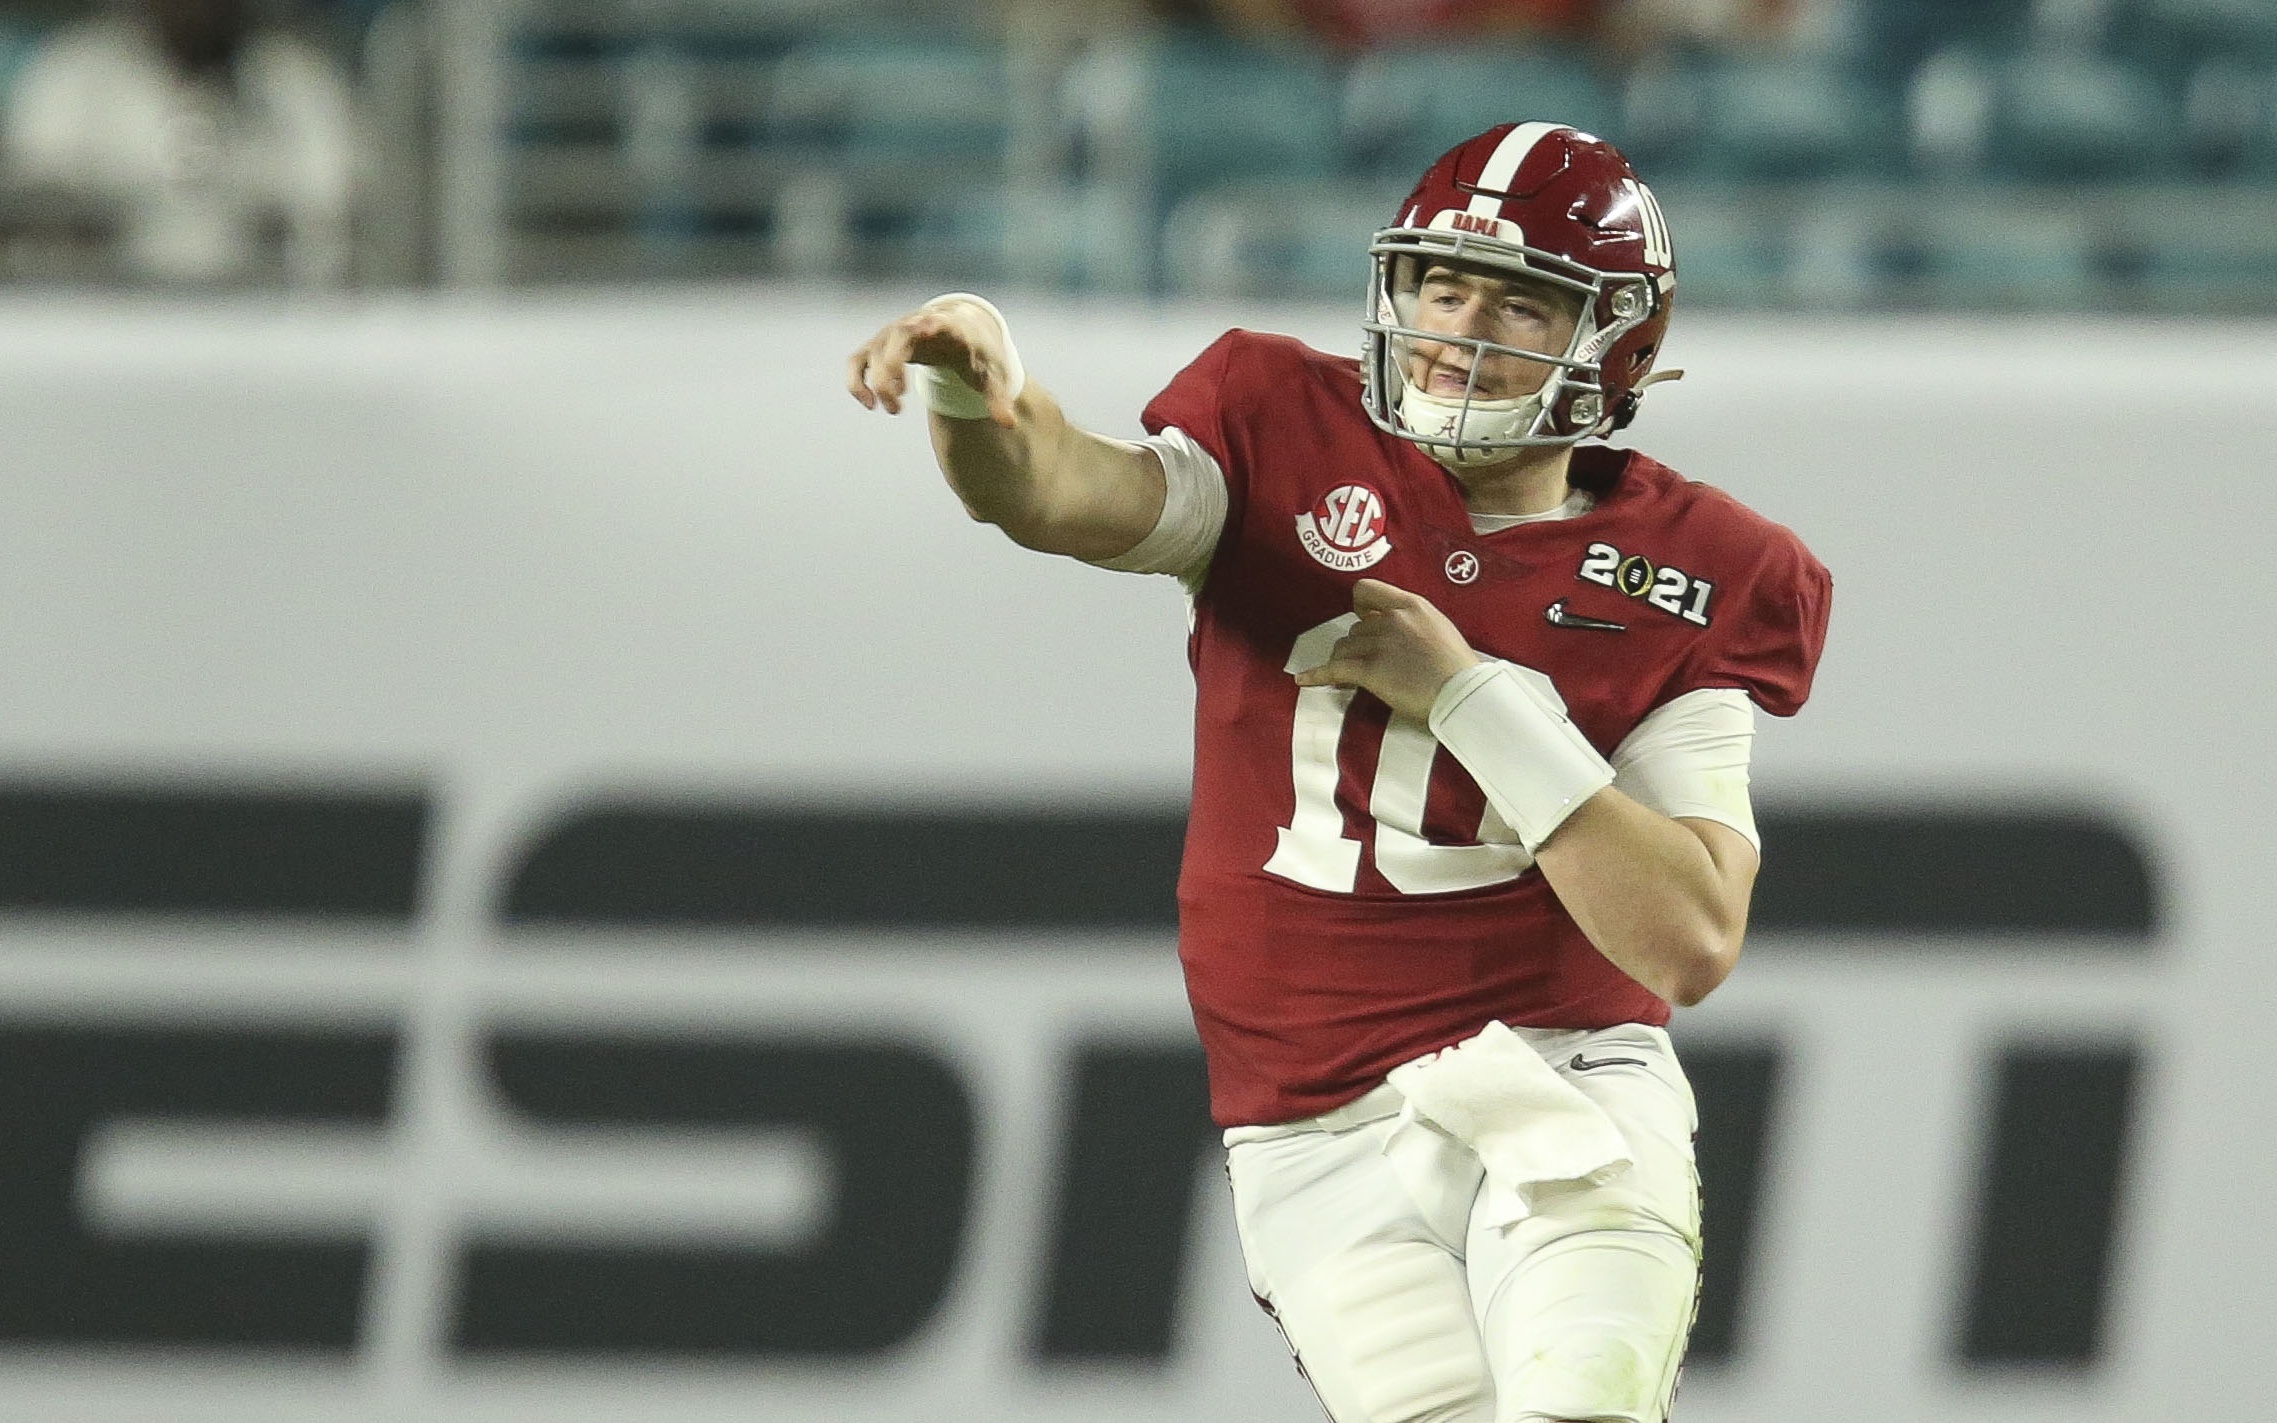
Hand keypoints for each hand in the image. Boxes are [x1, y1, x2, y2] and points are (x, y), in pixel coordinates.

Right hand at [845, 298, 1018, 426]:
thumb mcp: (989, 374)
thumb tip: (1009, 424)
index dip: (928, 323)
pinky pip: (857, 363)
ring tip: (897, 409)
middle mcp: (913, 326)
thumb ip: (997, 397)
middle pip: (896, 339)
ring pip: (873, 353)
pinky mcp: (878, 349)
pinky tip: (871, 405)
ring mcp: (892, 336)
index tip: (924, 326)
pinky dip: (857, 383)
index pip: (934, 320)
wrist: (956, 334)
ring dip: (879, 382)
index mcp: (945, 326)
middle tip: (898, 403)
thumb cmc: (974, 354)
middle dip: (891, 369)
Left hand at [1293, 578, 1481, 720]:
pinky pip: (1333, 669)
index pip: (1367, 590)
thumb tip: (1400, 635)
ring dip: (1343, 663)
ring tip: (1348, 679)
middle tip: (1363, 665)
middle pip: (1354, 629)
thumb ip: (1415, 624)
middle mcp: (1392, 619)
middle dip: (1356, 648)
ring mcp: (1379, 644)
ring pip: (1343, 648)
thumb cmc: (1459, 669)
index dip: (1358, 605)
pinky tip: (1304, 680)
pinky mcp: (1370, 670)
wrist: (1464, 693)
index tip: (1360, 617)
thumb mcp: (1440, 630)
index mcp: (1411, 605)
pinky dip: (1316, 675)